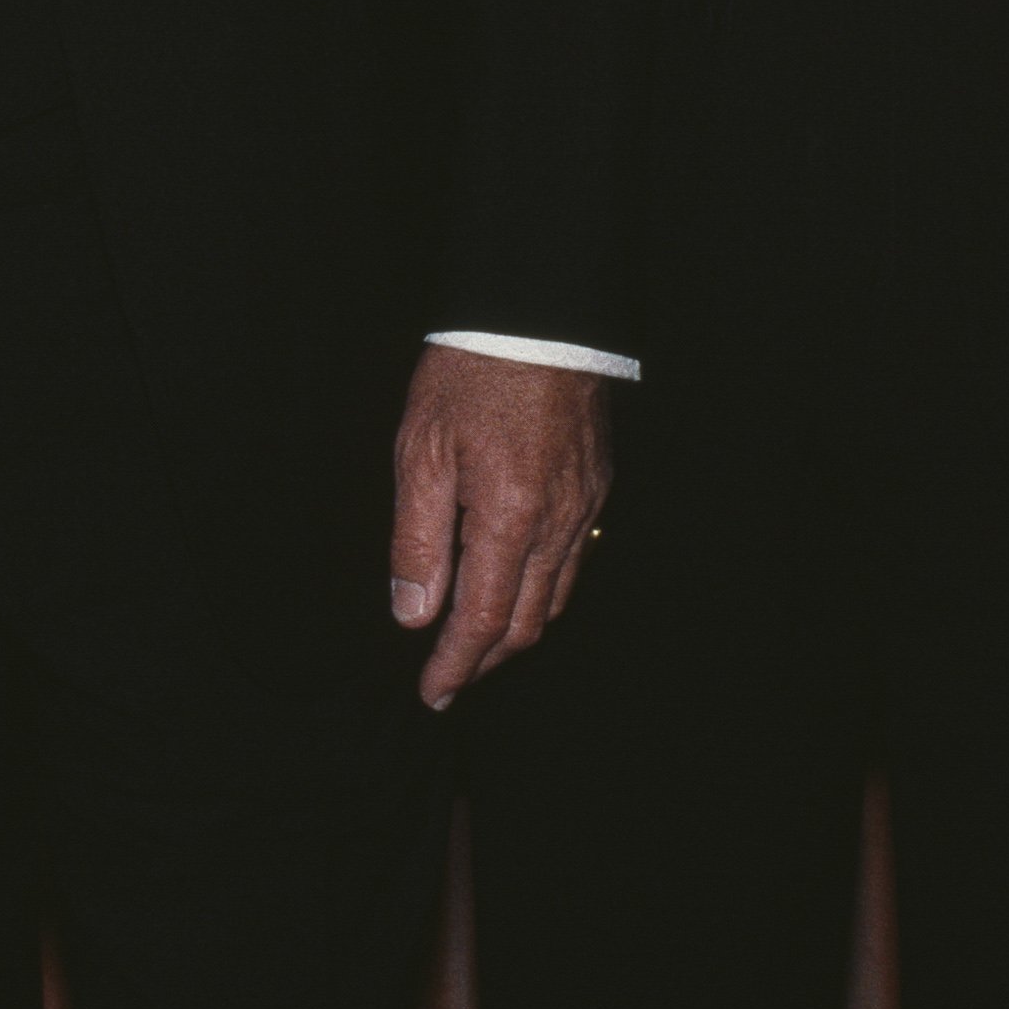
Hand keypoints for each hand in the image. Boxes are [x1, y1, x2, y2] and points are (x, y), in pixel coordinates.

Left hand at [388, 347, 612, 706]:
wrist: (537, 314)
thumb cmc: (470, 375)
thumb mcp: (420, 451)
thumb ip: (417, 540)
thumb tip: (413, 614)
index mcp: (508, 519)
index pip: (481, 621)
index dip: (455, 665)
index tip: (431, 694)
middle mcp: (556, 523)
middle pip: (524, 622)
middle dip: (485, 660)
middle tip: (449, 679)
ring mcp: (583, 505)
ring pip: (553, 597)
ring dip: (514, 630)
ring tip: (477, 645)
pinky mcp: (595, 484)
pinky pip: (573, 559)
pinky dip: (541, 590)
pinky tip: (516, 586)